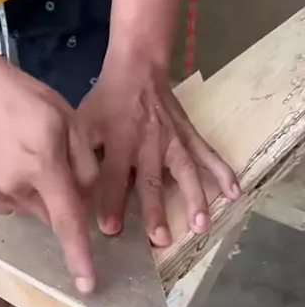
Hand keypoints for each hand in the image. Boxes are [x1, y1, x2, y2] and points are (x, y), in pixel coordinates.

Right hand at [0, 56, 97, 291]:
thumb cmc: (30, 101)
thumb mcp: (70, 122)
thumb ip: (85, 168)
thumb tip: (86, 205)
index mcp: (43, 166)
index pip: (66, 220)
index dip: (78, 254)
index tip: (86, 286)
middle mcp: (15, 186)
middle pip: (49, 214)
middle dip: (57, 199)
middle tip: (50, 163)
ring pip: (28, 210)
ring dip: (34, 194)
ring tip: (23, 157)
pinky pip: (6, 204)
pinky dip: (13, 190)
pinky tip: (6, 161)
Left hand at [77, 59, 239, 245]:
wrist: (137, 67)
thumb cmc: (105, 100)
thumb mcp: (82, 123)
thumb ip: (79, 155)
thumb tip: (73, 191)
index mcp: (118, 140)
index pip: (113, 175)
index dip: (110, 201)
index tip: (109, 229)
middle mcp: (148, 143)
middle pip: (151, 180)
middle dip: (156, 210)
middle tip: (160, 239)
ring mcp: (173, 139)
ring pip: (185, 172)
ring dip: (195, 199)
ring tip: (200, 227)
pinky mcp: (189, 135)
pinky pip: (208, 154)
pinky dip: (223, 172)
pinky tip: (235, 192)